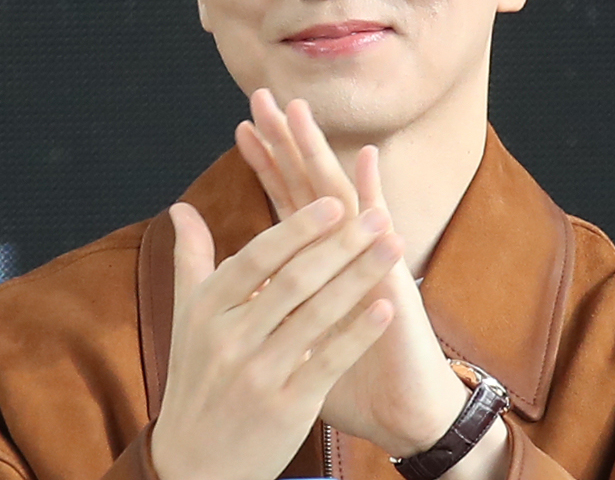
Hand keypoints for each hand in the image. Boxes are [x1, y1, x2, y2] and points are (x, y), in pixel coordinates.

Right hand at [150, 194, 401, 479]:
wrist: (193, 464)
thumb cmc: (197, 374)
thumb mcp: (186, 314)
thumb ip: (191, 256)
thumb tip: (180, 206)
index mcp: (208, 308)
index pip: (258, 257)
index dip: (298, 228)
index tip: (335, 202)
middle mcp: (230, 338)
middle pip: (295, 281)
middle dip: (342, 244)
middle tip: (378, 214)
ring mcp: (258, 375)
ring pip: (317, 316)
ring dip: (360, 276)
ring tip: (393, 247)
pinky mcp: (286, 408)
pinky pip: (328, 363)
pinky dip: (358, 334)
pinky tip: (386, 308)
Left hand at [235, 89, 470, 457]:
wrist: (399, 409)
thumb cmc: (347, 373)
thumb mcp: (293, 334)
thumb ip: (268, 304)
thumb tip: (235, 292)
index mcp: (317, 260)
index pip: (287, 200)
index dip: (266, 165)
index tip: (243, 129)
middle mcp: (342, 248)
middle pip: (307, 183)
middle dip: (284, 141)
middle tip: (261, 98)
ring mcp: (366, 256)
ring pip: (336, 194)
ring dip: (317, 152)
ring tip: (298, 112)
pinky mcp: (389, 274)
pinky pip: (380, 228)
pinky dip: (373, 192)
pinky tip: (366, 157)